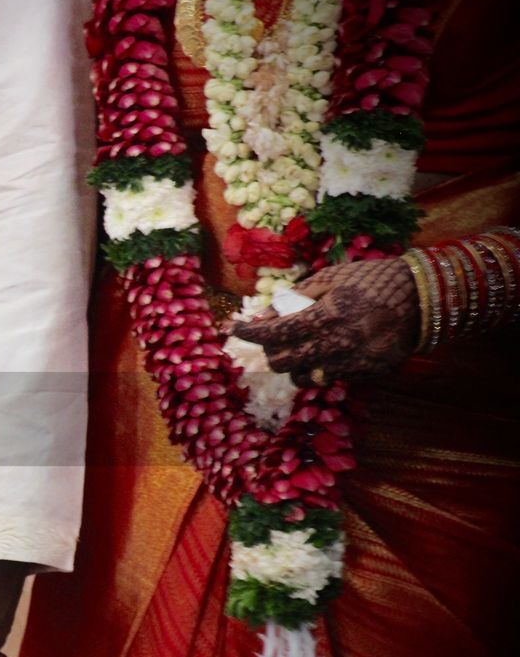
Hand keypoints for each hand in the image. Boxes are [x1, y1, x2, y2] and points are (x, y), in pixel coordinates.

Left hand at [230, 257, 419, 385]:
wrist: (423, 297)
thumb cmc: (372, 280)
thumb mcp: (331, 278)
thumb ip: (296, 298)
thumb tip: (265, 313)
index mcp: (326, 316)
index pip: (274, 333)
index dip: (249, 333)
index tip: (235, 331)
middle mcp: (336, 344)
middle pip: (283, 362)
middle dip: (268, 352)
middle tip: (268, 341)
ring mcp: (352, 363)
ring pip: (304, 377)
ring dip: (293, 365)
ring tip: (297, 349)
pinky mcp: (366, 373)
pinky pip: (330, 378)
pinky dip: (320, 368)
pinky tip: (325, 352)